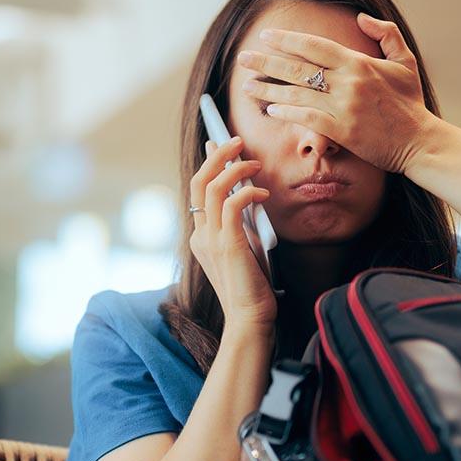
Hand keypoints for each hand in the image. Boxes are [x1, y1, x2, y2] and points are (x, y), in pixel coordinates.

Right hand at [188, 136, 277, 329]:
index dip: (207, 164)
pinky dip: (248, 192)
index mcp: (200, 237)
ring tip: (254, 163)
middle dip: (217, 156)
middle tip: (237, 141)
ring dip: (234, 168)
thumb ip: (240, 225)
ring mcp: (211, 240)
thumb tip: (249, 195)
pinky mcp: (228, 245)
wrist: (249, 319)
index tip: (218, 144)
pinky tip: (263, 194)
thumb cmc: (252, 288)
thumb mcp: (244, 249)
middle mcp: (200, 235)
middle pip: (198, 182)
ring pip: (213, 188)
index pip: (197, 191)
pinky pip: (233, 204)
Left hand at [237, 12, 438, 174]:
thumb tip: (361, 17)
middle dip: (266, 62)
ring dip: (268, 89)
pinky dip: (287, 113)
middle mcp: (347, 81)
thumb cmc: (411, 103)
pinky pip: (306, 118)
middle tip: (243, 58)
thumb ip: (385, 34)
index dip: (287, 40)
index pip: (314, 46)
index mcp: (358, 62)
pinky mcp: (341, 131)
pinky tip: (271, 110)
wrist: (420, 141)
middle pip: (297, 68)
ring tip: (247, 86)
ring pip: (297, 94)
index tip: (265, 36)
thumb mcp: (404, 61)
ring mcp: (343, 106)